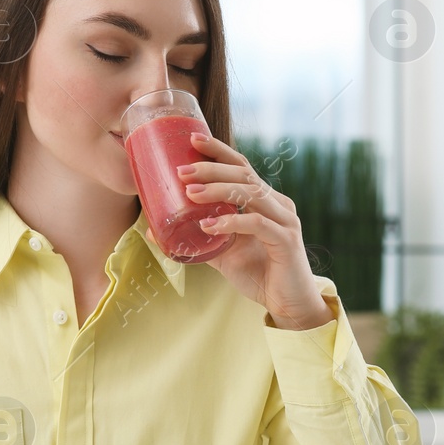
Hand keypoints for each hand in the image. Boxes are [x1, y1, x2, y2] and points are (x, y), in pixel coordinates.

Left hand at [166, 133, 333, 330]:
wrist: (288, 304)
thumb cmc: (258, 274)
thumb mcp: (222, 252)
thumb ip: (196, 238)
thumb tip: (155, 232)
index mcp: (265, 200)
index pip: (241, 166)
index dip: (219, 151)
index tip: (193, 139)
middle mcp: (278, 204)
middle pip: (244, 173)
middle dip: (211, 168)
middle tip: (182, 172)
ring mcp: (285, 220)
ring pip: (251, 193)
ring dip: (218, 190)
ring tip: (190, 194)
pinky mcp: (286, 241)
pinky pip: (257, 224)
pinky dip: (232, 222)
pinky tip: (210, 226)